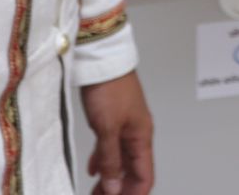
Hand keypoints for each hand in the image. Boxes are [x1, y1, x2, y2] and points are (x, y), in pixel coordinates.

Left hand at [81, 71, 154, 194]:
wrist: (101, 57)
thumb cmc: (109, 86)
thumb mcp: (107, 128)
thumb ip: (110, 159)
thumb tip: (113, 187)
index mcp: (142, 136)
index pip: (144, 176)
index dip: (133, 193)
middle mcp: (136, 133)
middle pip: (132, 170)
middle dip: (119, 188)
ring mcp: (124, 125)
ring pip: (120, 159)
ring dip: (110, 177)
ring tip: (96, 190)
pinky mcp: (111, 117)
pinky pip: (110, 146)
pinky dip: (103, 159)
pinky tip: (94, 169)